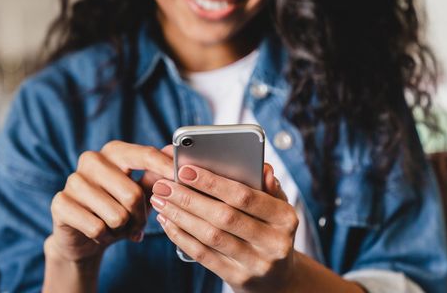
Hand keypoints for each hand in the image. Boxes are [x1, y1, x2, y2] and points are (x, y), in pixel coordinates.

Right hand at [45, 142, 173, 262]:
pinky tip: (99, 233)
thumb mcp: (141, 193)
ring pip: (116, 215)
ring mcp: (73, 180)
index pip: (144, 155)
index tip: (181, 179)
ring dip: (122, 229)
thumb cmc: (117, 209)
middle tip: (137, 225)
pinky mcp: (60, 203)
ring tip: (116, 227)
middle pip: (133, 194)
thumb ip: (156, 175)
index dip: (165, 168)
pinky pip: (97, 227)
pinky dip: (104, 237)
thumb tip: (174, 152)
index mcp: (114, 151)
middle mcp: (92, 159)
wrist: (83, 236)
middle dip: (140, 217)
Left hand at [150, 163, 298, 292]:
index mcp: (285, 218)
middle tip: (163, 186)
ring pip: (211, 236)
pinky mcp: (238, 278)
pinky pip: (204, 255)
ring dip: (180, 217)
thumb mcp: (278, 207)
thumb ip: (267, 186)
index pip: (245, 196)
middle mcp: (274, 242)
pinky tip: (168, 222)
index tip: (185, 170)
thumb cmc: (271, 231)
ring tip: (161, 201)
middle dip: (189, 198)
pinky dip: (182, 237)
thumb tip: (262, 167)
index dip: (213, 183)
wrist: (278, 278)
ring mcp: (256, 263)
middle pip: (224, 217)